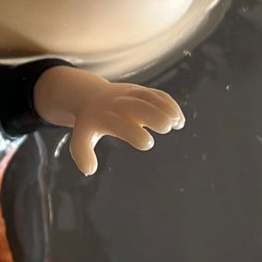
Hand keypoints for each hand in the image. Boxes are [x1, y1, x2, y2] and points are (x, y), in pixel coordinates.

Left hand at [34, 64, 184, 175]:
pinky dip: (170, 104)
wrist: (91, 96)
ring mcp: (130, 94)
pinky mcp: (141, 91)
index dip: (133, 132)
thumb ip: (83, 153)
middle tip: (165, 128)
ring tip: (177, 124)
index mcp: (103, 116)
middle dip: (152, 114)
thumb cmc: (90, 123)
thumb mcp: (82, 137)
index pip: (117, 123)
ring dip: (165, 107)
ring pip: (149, 97)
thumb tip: (88, 171)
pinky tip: (179, 121)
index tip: (147, 143)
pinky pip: (157, 94)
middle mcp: (118, 103)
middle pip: (136, 105)